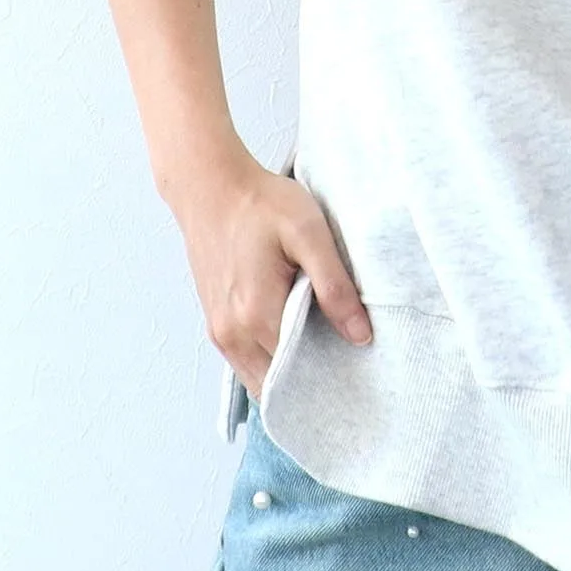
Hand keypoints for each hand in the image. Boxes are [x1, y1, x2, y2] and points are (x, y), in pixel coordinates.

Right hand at [170, 148, 372, 401]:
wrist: (210, 186)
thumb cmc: (261, 203)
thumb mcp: (309, 234)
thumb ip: (335, 286)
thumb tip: (361, 336)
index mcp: (258, 315)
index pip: (301, 374)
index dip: (333, 377)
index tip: (359, 376)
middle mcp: (232, 333)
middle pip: (278, 383)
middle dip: (312, 384)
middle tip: (348, 372)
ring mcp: (219, 331)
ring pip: (259, 378)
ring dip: (289, 377)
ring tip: (326, 360)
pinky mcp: (215, 322)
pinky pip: (246, 361)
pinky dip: (271, 363)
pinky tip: (297, 345)